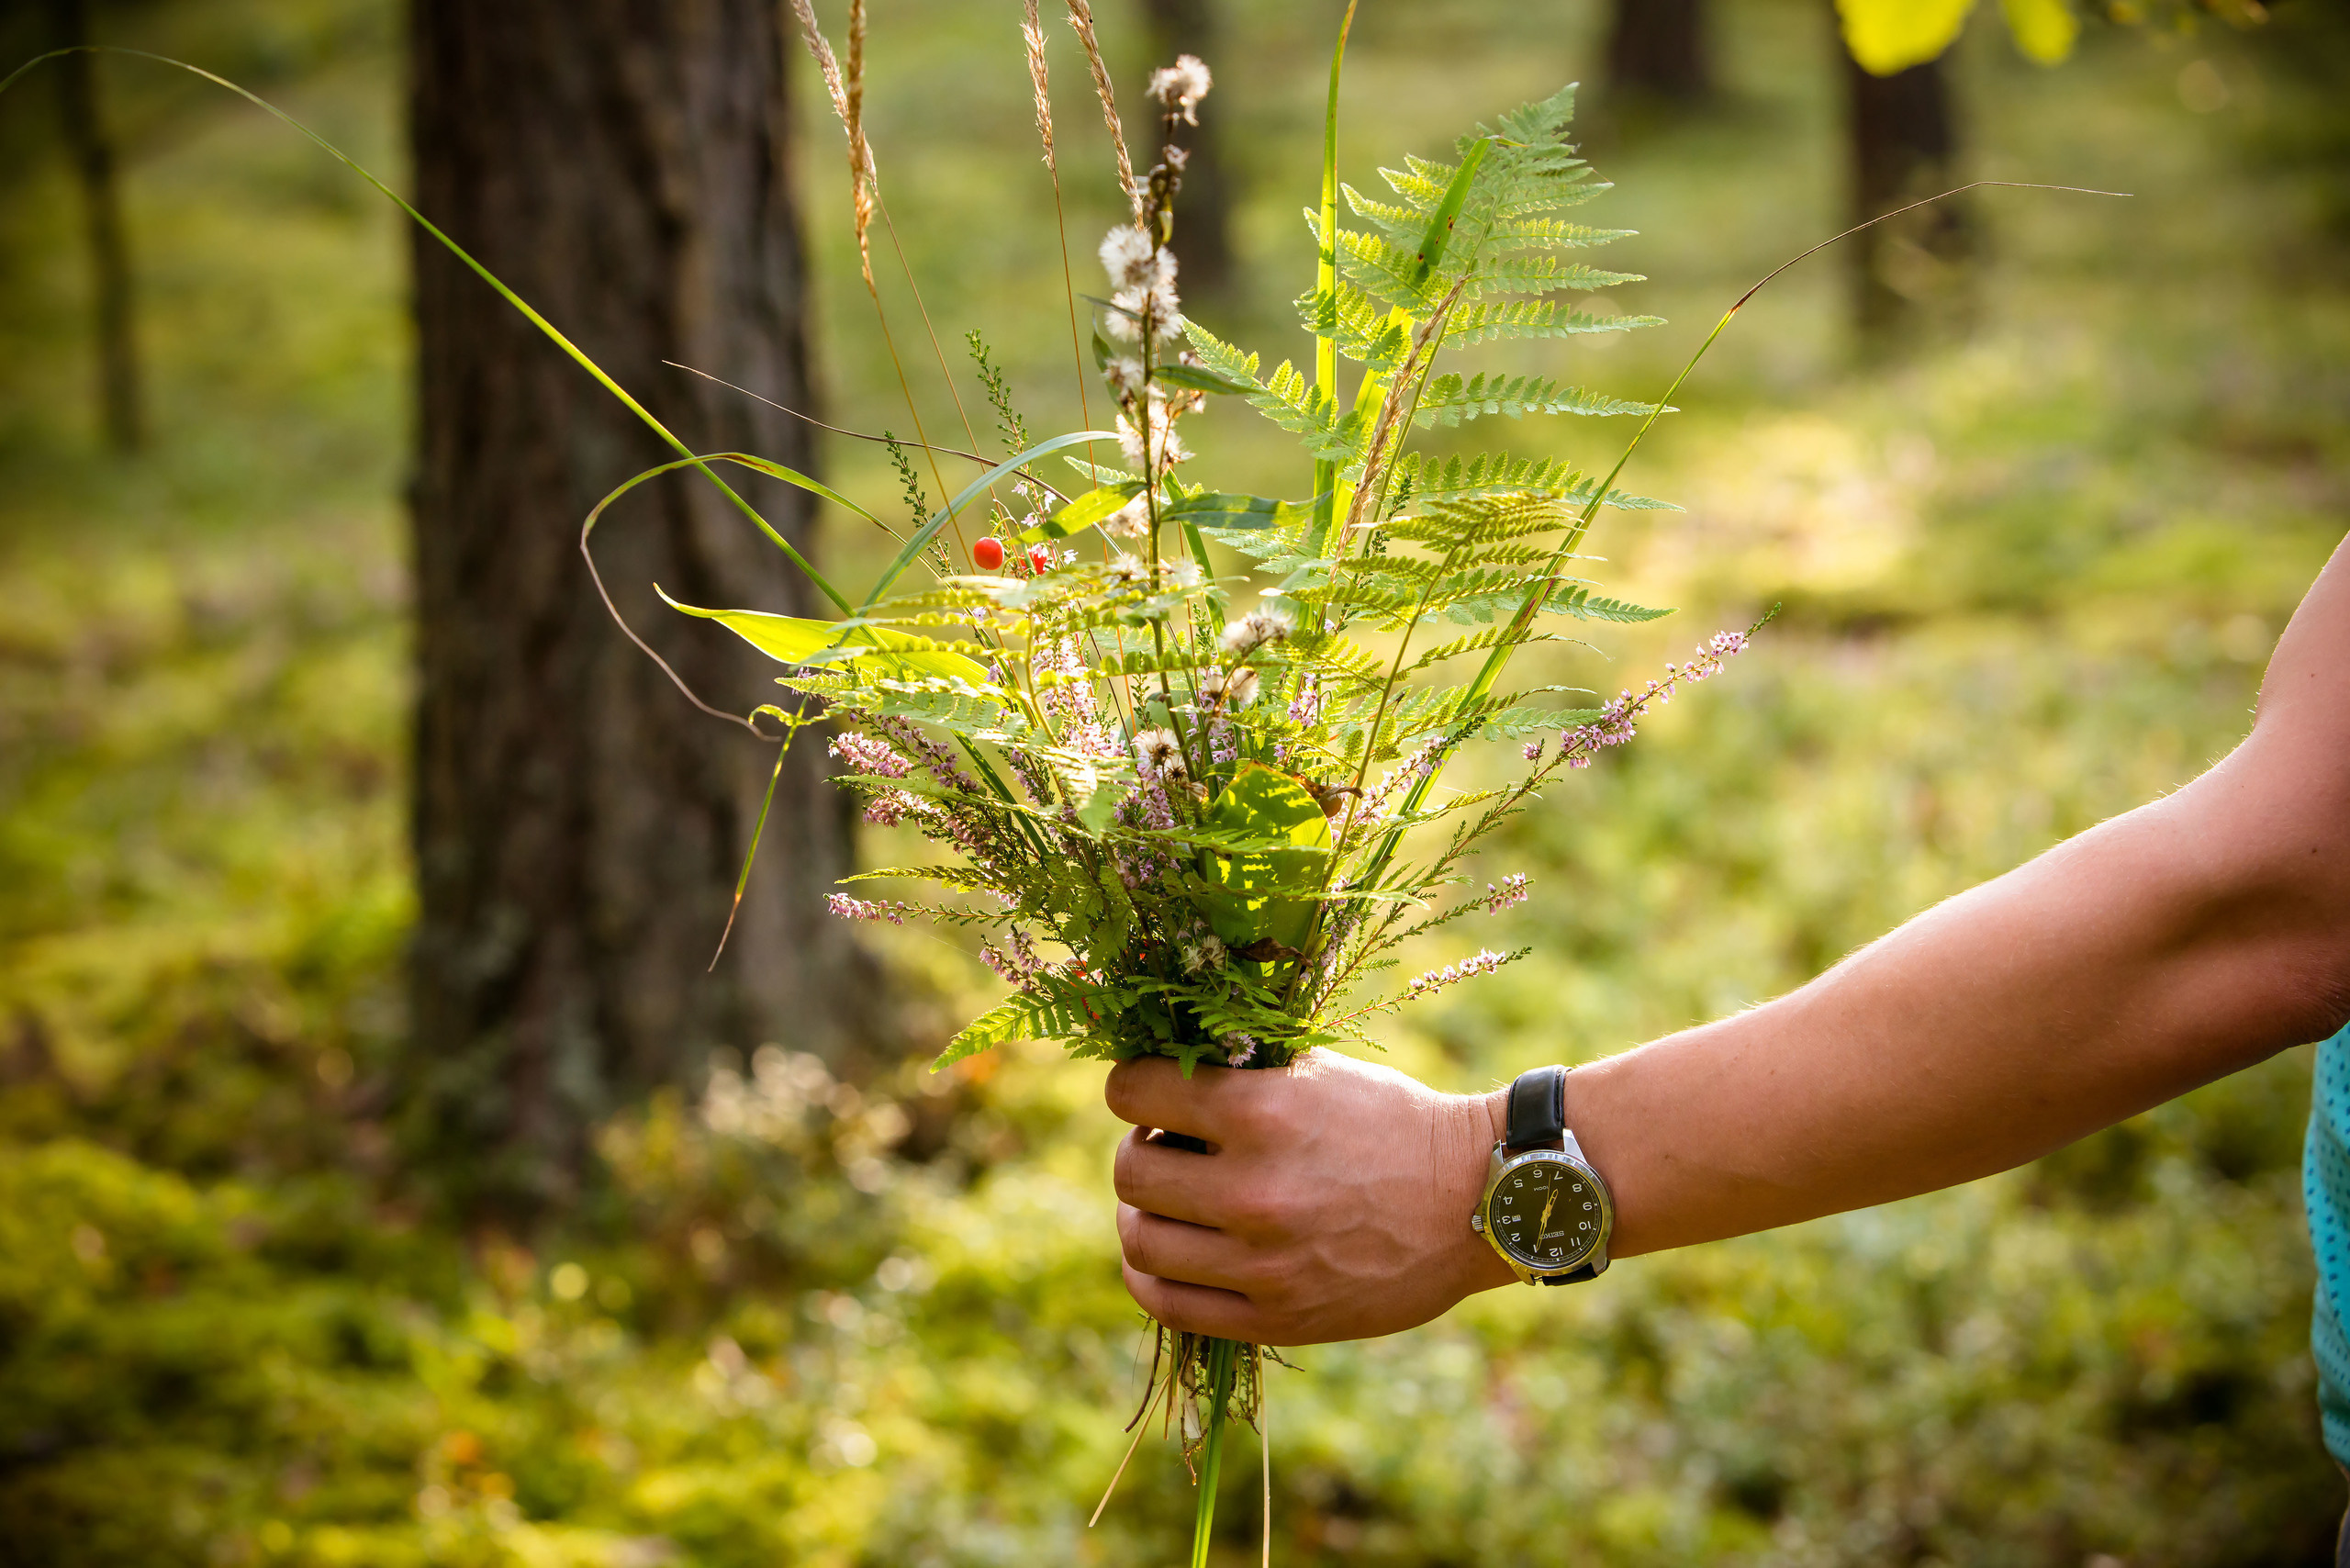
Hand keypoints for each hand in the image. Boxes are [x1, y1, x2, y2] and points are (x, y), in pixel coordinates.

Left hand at [1105, 1049, 1515, 1343]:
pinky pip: (1167, 1302)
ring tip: (1170, 1201)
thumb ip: (1237, 1074)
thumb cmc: (1393, 1124)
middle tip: (1168, 1148)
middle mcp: (1255, 1189)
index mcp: (1264, 1111)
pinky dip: (1148, 1274)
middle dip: (1139, 1150)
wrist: (1475, 1200)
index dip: (1132, 1086)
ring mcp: (1263, 1261)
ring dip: (1141, 1212)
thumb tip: (1153, 1077)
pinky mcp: (1276, 1316)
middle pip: (1129, 1172)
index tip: (1145, 1092)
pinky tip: (1164, 1254)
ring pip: (1139, 1239)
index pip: (1132, 1092)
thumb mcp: (1318, 1071)